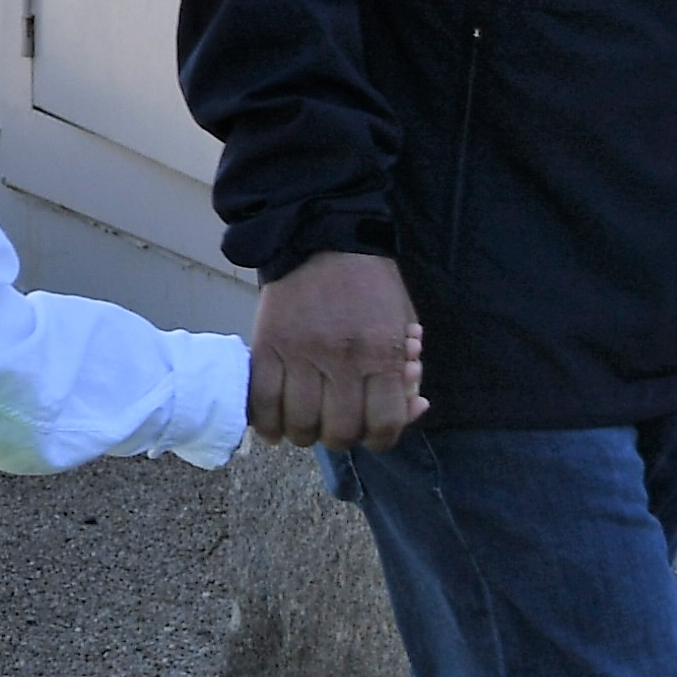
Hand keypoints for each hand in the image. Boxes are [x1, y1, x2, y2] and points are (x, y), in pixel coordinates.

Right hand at [248, 251, 427, 451]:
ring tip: (306, 425)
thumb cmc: (371, 285)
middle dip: (341, 438)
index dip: (382, 438)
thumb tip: (414, 407)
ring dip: (304, 434)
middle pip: (340, 432)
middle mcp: (343, 360)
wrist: (323, 238)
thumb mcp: (403, 323)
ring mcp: (300, 354)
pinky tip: (275, 428)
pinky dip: (267, 424)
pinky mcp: (267, 346)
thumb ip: (407, 369)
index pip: (385, 423)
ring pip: (300, 424)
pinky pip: (262, 402)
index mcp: (382, 353)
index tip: (374, 432)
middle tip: (336, 425)